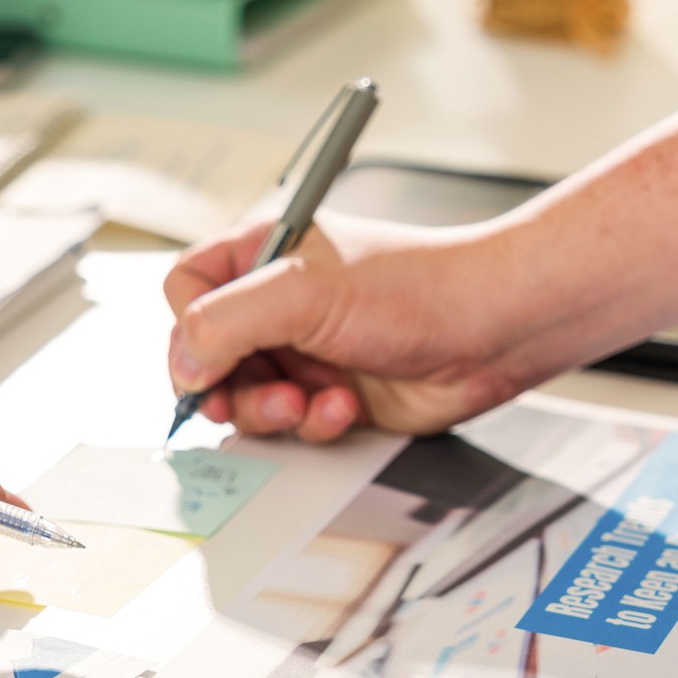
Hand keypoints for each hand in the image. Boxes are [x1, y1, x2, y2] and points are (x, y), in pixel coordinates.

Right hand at [165, 215, 516, 440]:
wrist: (494, 331)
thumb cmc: (418, 288)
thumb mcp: (303, 292)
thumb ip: (224, 322)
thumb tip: (183, 364)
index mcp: (263, 254)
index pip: (186, 289)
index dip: (188, 328)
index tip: (207, 357)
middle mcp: (278, 302)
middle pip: (207, 355)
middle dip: (230, 385)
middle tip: (252, 397)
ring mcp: (303, 350)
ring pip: (244, 397)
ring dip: (271, 409)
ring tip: (308, 401)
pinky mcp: (329, 393)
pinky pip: (291, 424)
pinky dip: (314, 422)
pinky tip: (346, 407)